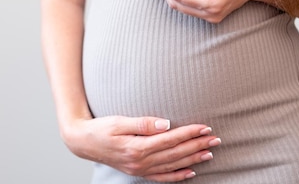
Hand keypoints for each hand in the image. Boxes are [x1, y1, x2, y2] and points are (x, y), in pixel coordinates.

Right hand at [61, 116, 220, 181]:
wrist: (83, 142)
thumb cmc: (100, 128)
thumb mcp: (119, 121)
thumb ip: (143, 123)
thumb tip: (165, 124)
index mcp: (137, 147)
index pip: (170, 140)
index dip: (189, 133)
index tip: (205, 127)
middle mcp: (140, 161)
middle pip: (175, 153)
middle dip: (197, 145)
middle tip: (216, 139)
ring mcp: (140, 169)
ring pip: (172, 165)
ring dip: (193, 159)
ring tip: (210, 152)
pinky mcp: (138, 171)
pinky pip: (162, 177)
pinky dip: (178, 175)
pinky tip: (191, 171)